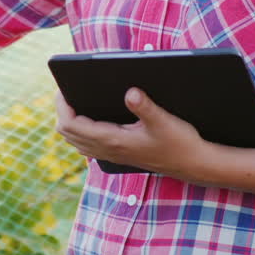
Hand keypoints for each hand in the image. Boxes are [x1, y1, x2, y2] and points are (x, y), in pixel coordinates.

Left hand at [54, 88, 208, 177]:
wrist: (192, 165)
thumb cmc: (179, 142)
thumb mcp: (163, 121)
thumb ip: (145, 106)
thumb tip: (130, 92)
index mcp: (113, 140)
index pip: (72, 125)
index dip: (62, 106)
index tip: (63, 89)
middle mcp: (108, 150)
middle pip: (68, 133)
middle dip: (62, 111)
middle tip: (65, 91)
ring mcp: (111, 155)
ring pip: (76, 140)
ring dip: (70, 122)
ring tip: (73, 101)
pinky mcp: (118, 155)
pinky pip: (87, 145)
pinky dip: (80, 131)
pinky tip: (90, 118)